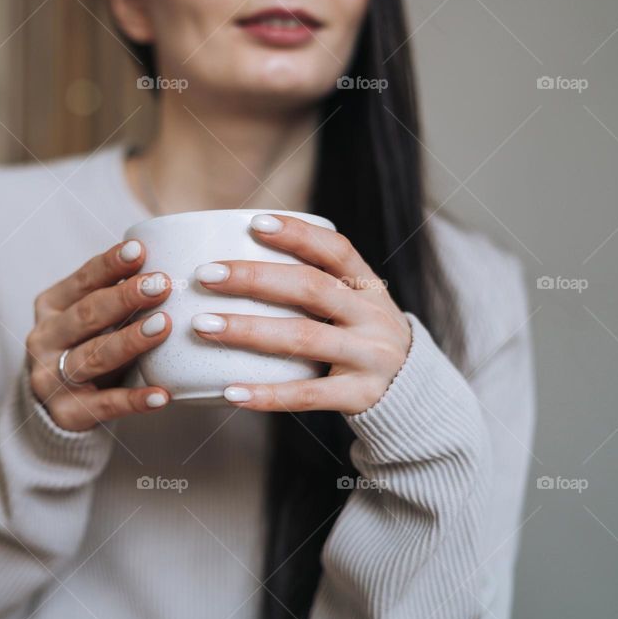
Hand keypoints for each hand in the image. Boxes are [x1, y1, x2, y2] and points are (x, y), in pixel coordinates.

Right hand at [26, 240, 173, 430]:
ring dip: (129, 341)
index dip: (110, 264)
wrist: (56, 405)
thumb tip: (170, 260)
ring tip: (163, 326)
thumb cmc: (89, 347)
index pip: (83, 280)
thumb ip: (117, 295)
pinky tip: (161, 395)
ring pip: (92, 356)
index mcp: (51, 306)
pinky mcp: (66, 413)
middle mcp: (44, 338)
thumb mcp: (92, 318)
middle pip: (86, 314)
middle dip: (124, 298)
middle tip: (162, 284)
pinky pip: (104, 405)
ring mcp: (50, 377)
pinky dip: (134, 400)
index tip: (140, 250)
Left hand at [190, 214, 411, 414]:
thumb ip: (313, 287)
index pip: (335, 250)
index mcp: (368, 287)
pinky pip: (307, 395)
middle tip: (206, 274)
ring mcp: (369, 356)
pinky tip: (230, 392)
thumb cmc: (362, 341)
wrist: (414, 396)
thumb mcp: (354, 306)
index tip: (255, 222)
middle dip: (254, 278)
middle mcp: (372, 317)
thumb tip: (234, 267)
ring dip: (248, 330)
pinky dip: (266, 394)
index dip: (297, 233)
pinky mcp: (360, 396)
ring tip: (203, 325)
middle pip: (311, 288)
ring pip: (304, 338)